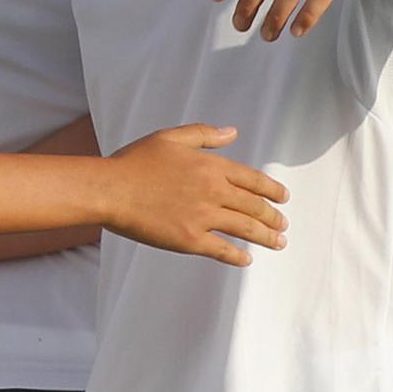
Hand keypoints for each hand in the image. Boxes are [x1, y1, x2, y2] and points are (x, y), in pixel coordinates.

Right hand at [99, 125, 287, 265]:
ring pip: (246, 228)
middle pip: (255, 206)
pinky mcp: (189, 239)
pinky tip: (247, 259)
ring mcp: (202, 217)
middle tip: (283, 223)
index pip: (253, 180)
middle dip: (273, 216)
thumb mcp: (170, 138)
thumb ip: (204, 134)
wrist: (109, 190)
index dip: (272, 190)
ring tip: (278, 242)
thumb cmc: (133, 163)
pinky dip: (238, 256)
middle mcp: (213, 191)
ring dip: (266, 237)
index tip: (283, 198)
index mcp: (211, 166)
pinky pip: (222, 250)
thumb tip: (233, 132)